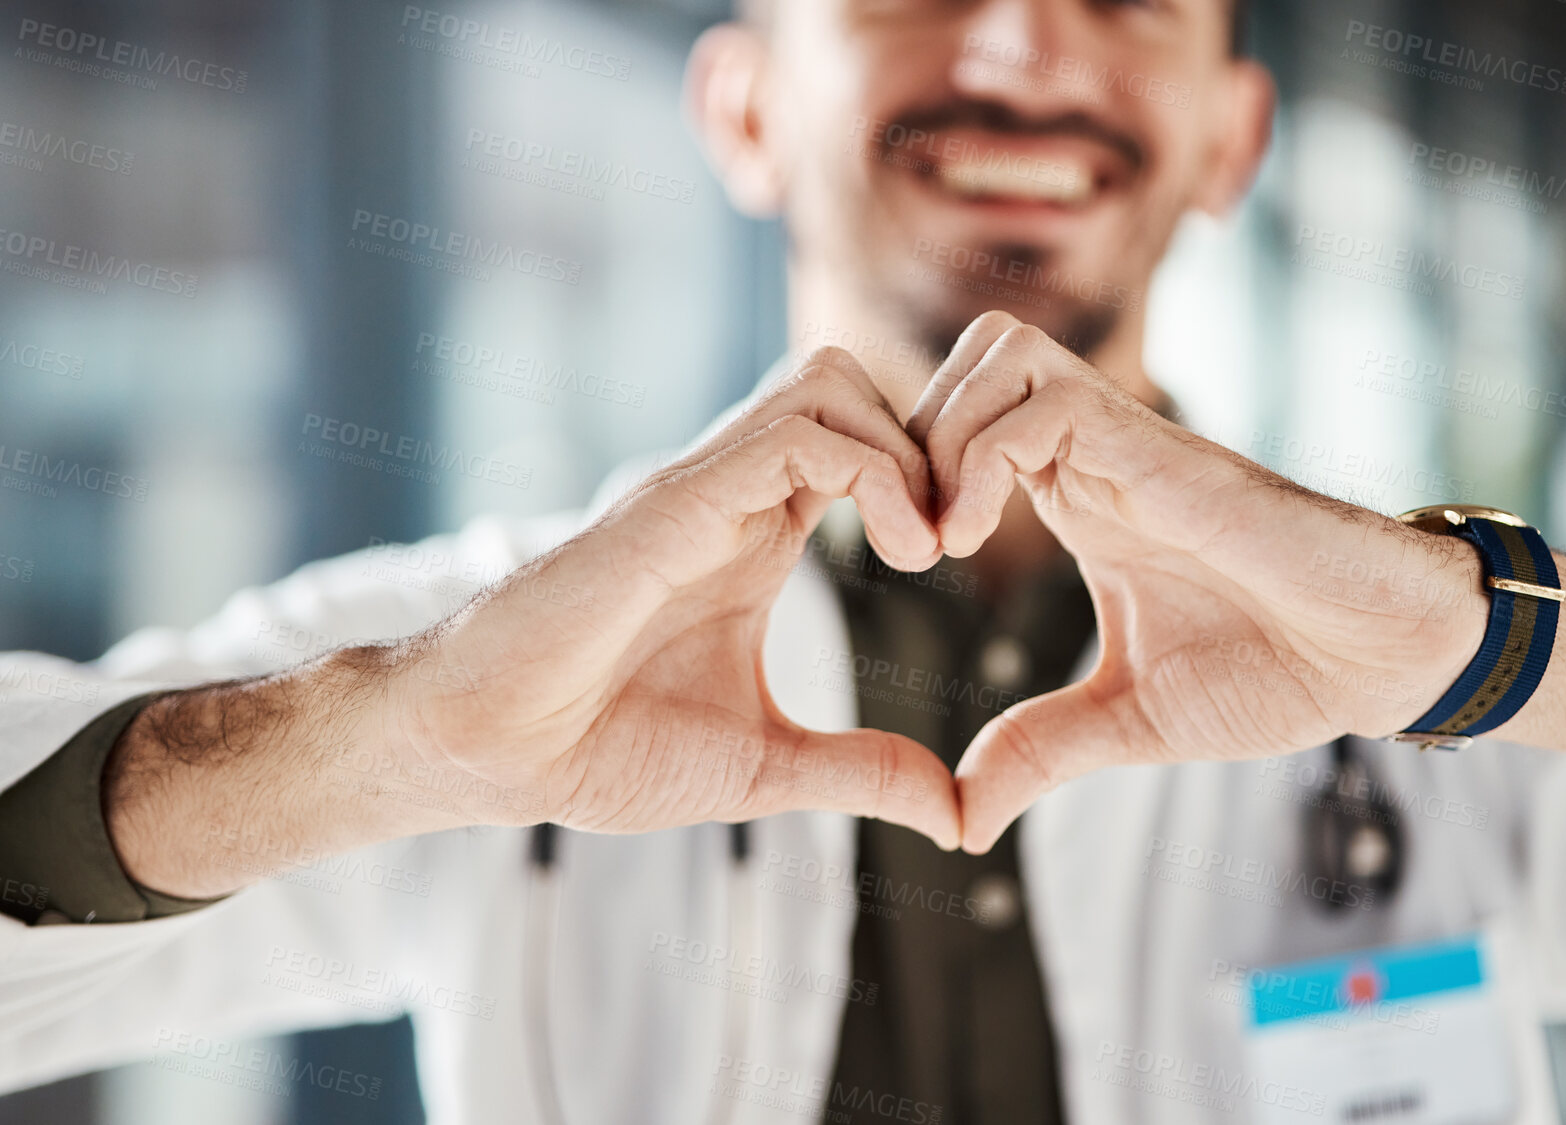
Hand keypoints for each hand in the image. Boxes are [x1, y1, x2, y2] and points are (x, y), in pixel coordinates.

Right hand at [108, 350, 959, 899]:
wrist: (485, 753)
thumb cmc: (597, 748)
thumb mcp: (763, 769)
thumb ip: (861, 774)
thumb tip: (955, 816)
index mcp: (752, 533)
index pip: (858, 442)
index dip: (923, 479)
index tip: (958, 559)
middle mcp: (729, 493)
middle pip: (848, 382)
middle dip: (926, 441)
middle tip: (954, 539)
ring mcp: (700, 488)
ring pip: (827, 380)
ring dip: (904, 449)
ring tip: (926, 549)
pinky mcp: (674, 503)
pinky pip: (796, 432)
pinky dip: (872, 471)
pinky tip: (897, 554)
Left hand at [907, 312, 1489, 851]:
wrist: (1386, 658)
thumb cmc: (1279, 670)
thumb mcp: (1128, 721)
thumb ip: (1041, 750)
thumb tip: (963, 817)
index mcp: (1083, 496)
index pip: (969, 418)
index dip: (913, 469)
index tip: (899, 559)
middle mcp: (1098, 454)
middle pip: (972, 356)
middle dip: (912, 435)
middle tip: (906, 538)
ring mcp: (1132, 446)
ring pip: (999, 352)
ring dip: (943, 436)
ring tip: (939, 539)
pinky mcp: (1169, 455)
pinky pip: (1050, 401)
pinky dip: (985, 456)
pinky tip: (975, 536)